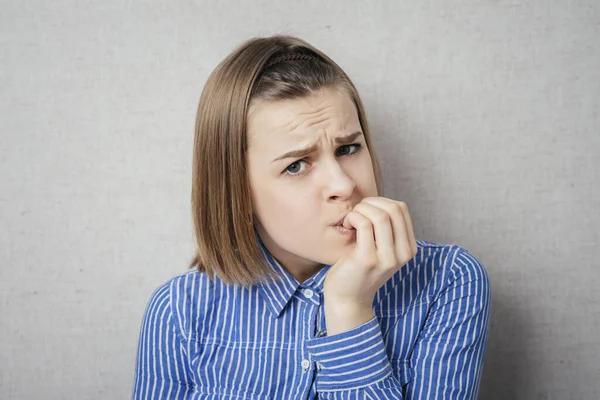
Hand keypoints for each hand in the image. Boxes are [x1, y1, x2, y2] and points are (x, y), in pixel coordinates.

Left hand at [323, 197, 417, 334]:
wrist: (348, 299)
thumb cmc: (359, 269)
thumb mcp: (381, 249)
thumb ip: (386, 229)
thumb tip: (380, 202)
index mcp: (408, 248)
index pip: (402, 209)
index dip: (381, 201)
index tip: (366, 211)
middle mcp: (403, 254)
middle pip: (394, 209)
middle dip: (371, 203)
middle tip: (357, 213)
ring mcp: (387, 258)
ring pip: (380, 215)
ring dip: (360, 210)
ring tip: (351, 221)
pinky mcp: (368, 259)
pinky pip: (363, 224)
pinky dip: (352, 218)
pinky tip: (347, 226)